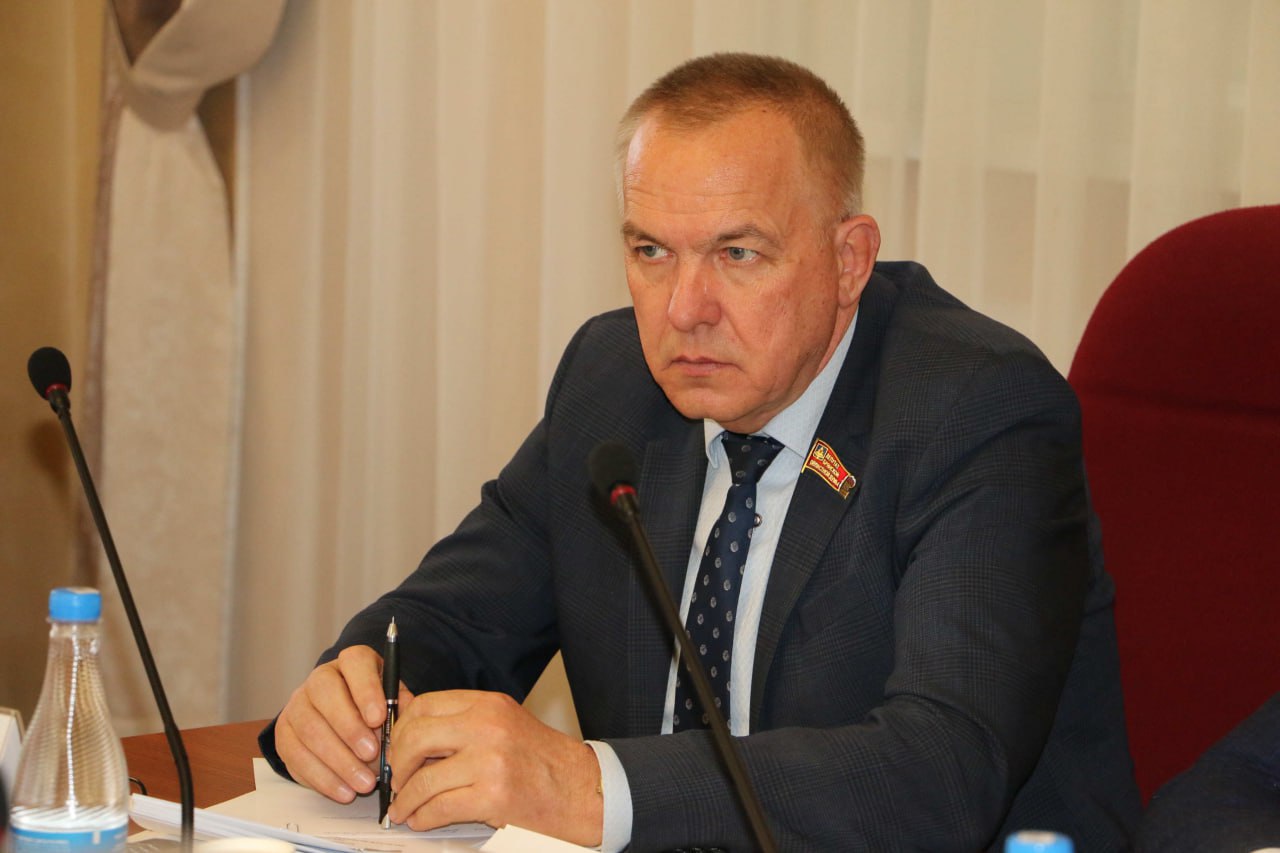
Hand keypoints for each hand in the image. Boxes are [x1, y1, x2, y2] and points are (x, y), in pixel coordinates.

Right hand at [274, 645, 409, 802]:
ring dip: (338, 760)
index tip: (379, 717)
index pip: (355, 662)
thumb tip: (407, 730)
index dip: (366, 689)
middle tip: (372, 754)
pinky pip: (296, 756)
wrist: (344, 725)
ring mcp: (297, 704)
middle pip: (325, 692)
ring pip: (309, 728)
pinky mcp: (284, 733)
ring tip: (364, 783)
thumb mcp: (395, 705)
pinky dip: (322, 778)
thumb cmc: (376, 712)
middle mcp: (320, 678)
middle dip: (349, 727)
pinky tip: (344, 791)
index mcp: (352, 663)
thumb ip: (402, 712)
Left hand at [387, 690, 602, 846]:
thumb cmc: (541, 760)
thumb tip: (408, 727)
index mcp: (488, 704)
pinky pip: (440, 808)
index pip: (425, 705)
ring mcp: (490, 761)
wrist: (580, 788)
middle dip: (398, 763)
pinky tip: (420, 820)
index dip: (402, 729)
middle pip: (416, 737)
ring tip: (404, 809)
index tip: (398, 749)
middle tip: (397, 780)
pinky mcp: (493, 795)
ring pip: (423, 780)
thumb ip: (462, 723)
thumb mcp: (503, 724)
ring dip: (406, 800)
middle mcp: (488, 726)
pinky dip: (422, 818)